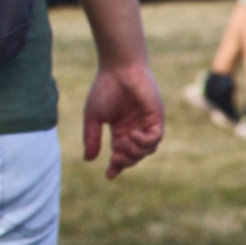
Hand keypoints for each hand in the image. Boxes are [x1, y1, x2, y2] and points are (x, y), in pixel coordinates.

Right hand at [81, 60, 165, 179]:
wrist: (119, 69)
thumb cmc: (105, 89)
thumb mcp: (93, 117)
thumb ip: (92, 138)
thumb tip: (89, 159)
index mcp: (121, 129)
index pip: (121, 153)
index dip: (117, 166)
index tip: (109, 175)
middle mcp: (136, 128)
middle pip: (135, 155)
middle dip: (125, 161)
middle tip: (115, 157)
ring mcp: (147, 123)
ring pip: (147, 150)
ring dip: (134, 152)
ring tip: (122, 143)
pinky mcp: (156, 117)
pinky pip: (155, 138)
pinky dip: (144, 141)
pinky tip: (132, 135)